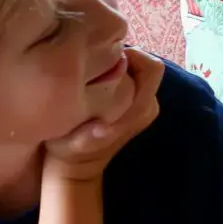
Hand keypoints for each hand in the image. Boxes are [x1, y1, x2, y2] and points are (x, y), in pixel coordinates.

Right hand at [43, 47, 164, 181]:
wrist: (75, 168)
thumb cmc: (70, 152)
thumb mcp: (74, 144)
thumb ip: (90, 135)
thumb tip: (103, 128)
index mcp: (141, 109)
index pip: (152, 68)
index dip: (131, 54)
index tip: (103, 55)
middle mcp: (148, 104)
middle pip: (146, 65)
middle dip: (123, 56)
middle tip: (95, 59)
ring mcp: (143, 104)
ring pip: (137, 70)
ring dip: (117, 64)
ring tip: (92, 67)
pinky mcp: (134, 105)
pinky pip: (131, 77)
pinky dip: (115, 72)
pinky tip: (94, 78)